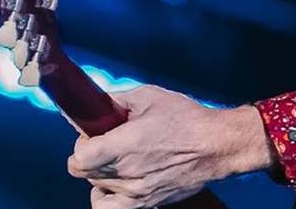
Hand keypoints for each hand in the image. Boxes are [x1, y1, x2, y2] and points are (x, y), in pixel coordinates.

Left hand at [66, 84, 274, 207]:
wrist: (217, 145)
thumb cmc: (187, 119)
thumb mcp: (149, 96)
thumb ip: (118, 100)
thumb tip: (97, 103)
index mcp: (123, 146)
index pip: (78, 158)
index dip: (81, 144)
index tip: (91, 135)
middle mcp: (125, 174)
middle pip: (85, 173)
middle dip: (91, 155)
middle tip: (106, 142)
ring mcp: (135, 193)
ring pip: (97, 189)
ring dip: (100, 175)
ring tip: (116, 162)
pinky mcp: (145, 204)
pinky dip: (107, 197)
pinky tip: (117, 183)